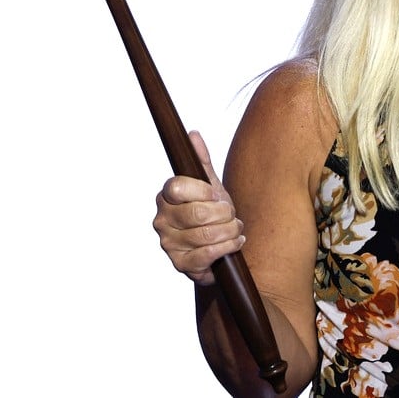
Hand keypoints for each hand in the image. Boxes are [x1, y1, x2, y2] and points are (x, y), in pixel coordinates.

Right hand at [153, 131, 245, 285]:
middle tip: (232, 214)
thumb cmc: (212, 212)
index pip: (178, 187)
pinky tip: (236, 242)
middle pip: (197, 213)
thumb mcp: (210, 185)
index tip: (216, 194)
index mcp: (166, 197)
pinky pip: (207, 254)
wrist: (220, 246)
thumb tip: (193, 134)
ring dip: (230, 231)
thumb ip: (201, 161)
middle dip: (224, 214)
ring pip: (206, 234)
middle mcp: (161, 220)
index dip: (203, 190)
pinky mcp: (180, 265)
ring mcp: (168, 244)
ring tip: (236, 229)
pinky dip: (228, 247)